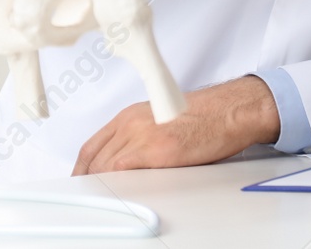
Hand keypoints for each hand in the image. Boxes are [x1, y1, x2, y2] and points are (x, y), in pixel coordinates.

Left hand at [71, 75, 281, 175]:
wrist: (229, 112)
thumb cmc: (205, 115)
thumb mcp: (161, 118)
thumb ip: (139, 134)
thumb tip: (126, 159)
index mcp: (131, 114)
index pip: (92, 144)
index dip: (82, 166)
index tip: (81, 180)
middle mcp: (132, 122)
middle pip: (94, 157)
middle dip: (88, 179)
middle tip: (89, 196)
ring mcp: (142, 135)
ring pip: (105, 166)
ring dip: (100, 185)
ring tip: (102, 199)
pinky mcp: (156, 150)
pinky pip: (122, 171)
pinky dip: (115, 185)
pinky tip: (117, 195)